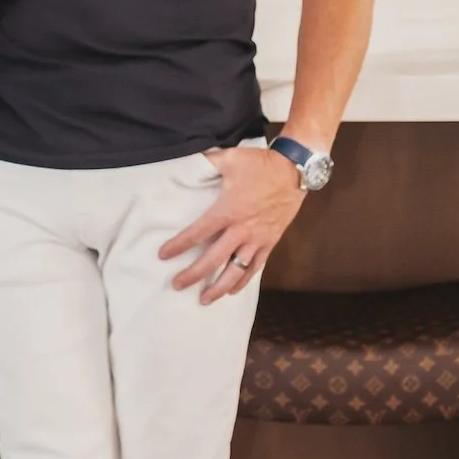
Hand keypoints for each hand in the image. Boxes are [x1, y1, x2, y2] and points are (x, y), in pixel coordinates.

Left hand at [158, 145, 303, 303]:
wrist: (294, 171)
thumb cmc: (260, 164)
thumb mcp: (229, 158)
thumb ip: (206, 161)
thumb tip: (186, 161)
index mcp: (227, 211)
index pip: (197, 233)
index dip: (179, 246)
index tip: (163, 255)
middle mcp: (241, 230)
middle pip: (213, 260)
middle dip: (193, 275)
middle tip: (177, 285)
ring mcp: (257, 239)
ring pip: (236, 271)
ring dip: (219, 287)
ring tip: (204, 299)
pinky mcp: (270, 242)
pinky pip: (255, 267)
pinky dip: (243, 281)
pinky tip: (232, 291)